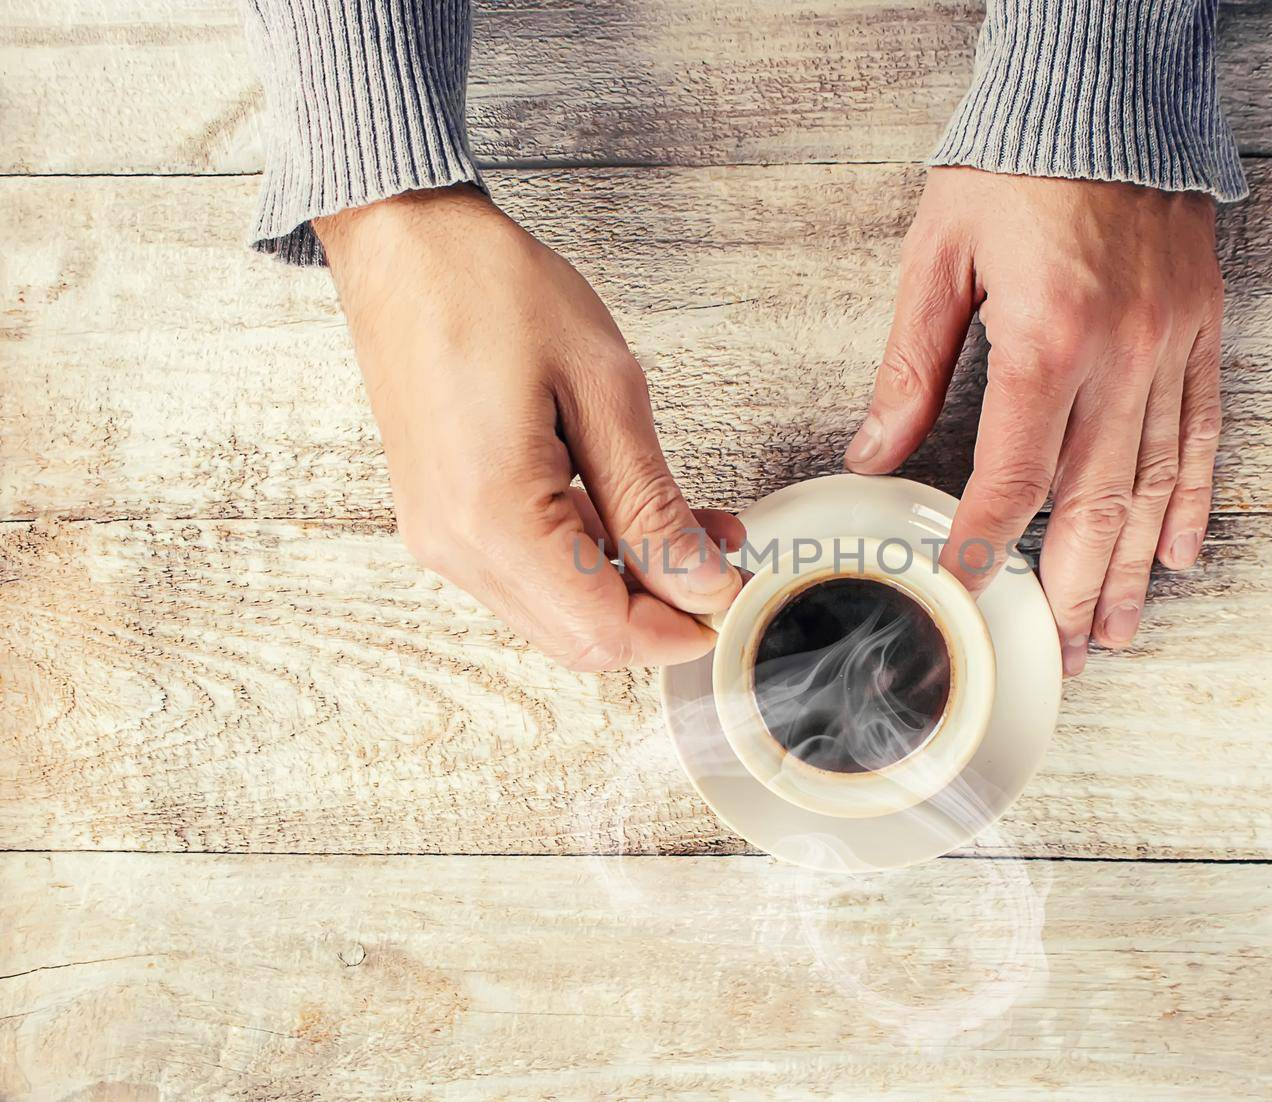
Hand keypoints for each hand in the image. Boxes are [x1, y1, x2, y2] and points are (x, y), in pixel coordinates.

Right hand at [316, 185, 742, 670]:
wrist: (404, 241)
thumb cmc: (490, 288)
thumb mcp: (604, 388)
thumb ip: (652, 502)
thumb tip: (699, 580)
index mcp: (492, 516)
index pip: (602, 630)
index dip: (680, 627)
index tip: (734, 593)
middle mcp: (454, 545)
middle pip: (579, 638)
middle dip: (662, 612)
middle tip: (723, 561)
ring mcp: (441, 537)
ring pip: (557, 611)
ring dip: (631, 584)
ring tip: (694, 526)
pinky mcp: (443, 518)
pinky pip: (529, 571)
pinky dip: (590, 559)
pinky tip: (634, 514)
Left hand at [846, 168, 1222, 676]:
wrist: (1104, 88)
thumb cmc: (1014, 163)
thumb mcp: (936, 257)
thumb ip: (910, 365)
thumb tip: (876, 451)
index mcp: (1046, 339)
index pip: (1014, 477)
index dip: (984, 545)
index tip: (965, 588)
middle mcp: (1121, 355)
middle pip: (1095, 503)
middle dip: (1071, 588)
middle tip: (1059, 652)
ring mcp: (1172, 347)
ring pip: (1155, 485)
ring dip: (1131, 568)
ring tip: (1115, 631)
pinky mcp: (1201, 332)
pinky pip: (1203, 433)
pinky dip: (1194, 500)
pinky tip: (1178, 553)